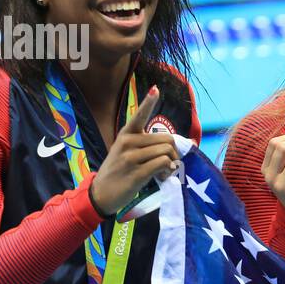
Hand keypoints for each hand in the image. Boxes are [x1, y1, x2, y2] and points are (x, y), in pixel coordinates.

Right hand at [90, 87, 179, 215]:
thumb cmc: (119, 171)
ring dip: (172, 162)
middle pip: (166, 138)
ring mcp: (130, 158)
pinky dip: (168, 170)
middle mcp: (127, 143)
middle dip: (173, 151)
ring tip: (165, 171)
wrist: (101, 193)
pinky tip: (163, 176)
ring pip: (166, 151)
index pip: (139, 116)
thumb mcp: (127, 152)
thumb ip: (149, 145)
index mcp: (126, 134)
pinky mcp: (136, 173)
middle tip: (169, 162)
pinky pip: (162, 163)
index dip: (148, 102)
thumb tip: (183, 143)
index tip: (155, 89)